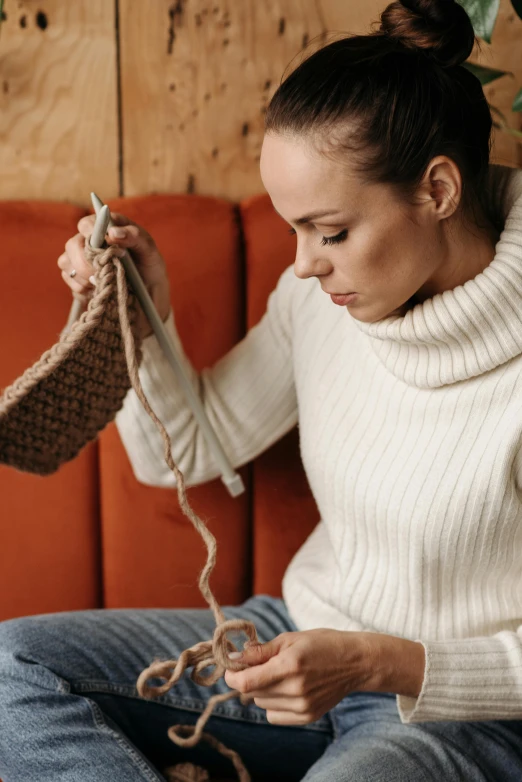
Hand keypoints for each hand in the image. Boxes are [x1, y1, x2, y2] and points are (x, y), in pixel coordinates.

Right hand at [57, 212, 171, 338]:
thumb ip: (134, 236)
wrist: (147, 294)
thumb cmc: (148, 266)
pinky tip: (98, 289)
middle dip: (86, 260)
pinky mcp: (77, 279)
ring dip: (85, 275)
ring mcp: (80, 260)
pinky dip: (83, 288)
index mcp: (106, 229)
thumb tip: (113, 233)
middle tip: (104, 270)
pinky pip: (69, 280)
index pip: (87, 224)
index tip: (102, 244)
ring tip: (106, 281)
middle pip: (73, 245)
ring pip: (66, 262)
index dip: (90, 232)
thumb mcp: (149, 250)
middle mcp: (90, 242)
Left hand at [224, 629, 424, 725]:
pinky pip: (274, 716)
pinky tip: (286, 690)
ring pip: (262, 704)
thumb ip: (260, 651)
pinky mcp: (307, 717)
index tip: (231, 668)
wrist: (355, 662)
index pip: (247, 682)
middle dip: (249, 678)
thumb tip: (234, 658)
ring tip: (279, 675)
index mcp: (290, 665)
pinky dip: (273, 704)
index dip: (232, 676)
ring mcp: (303, 706)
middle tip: (259, 664)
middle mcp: (295, 689)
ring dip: (262, 690)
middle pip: (253, 693)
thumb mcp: (289, 639)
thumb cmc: (321, 643)